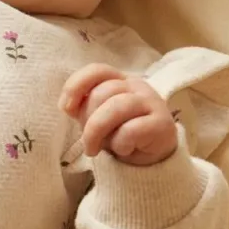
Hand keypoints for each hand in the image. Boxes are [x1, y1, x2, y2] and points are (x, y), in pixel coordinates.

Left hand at [58, 64, 177, 165]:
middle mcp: (136, 86)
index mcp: (119, 81)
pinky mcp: (162, 123)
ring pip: (115, 108)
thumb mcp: (98, 119)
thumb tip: (67, 105)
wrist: (153, 157)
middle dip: (87, 121)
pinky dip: (120, 143)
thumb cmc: (121, 135)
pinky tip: (124, 150)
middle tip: (89, 141)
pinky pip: (131, 130)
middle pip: (101, 93)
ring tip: (94, 150)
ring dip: (96, 133)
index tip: (66, 108)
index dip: (76, 86)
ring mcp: (151, 102)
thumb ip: (84, 107)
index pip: (97, 71)